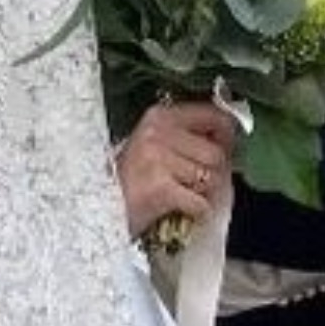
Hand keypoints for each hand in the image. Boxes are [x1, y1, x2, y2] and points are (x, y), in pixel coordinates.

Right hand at [116, 101, 236, 237]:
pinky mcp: (160, 188)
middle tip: (201, 182)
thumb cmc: (128, 179)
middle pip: (216, 152)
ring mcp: (158, 159)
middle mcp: (158, 132)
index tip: (227, 147)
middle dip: (215, 172)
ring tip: (186, 195)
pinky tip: (184, 210)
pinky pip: (199, 202)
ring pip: (210, 178)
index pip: (211, 115)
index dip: (227, 134)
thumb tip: (228, 139)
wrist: (95, 208)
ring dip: (204, 193)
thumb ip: (184, 135)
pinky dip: (197, 211)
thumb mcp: (151, 144)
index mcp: (158, 116)